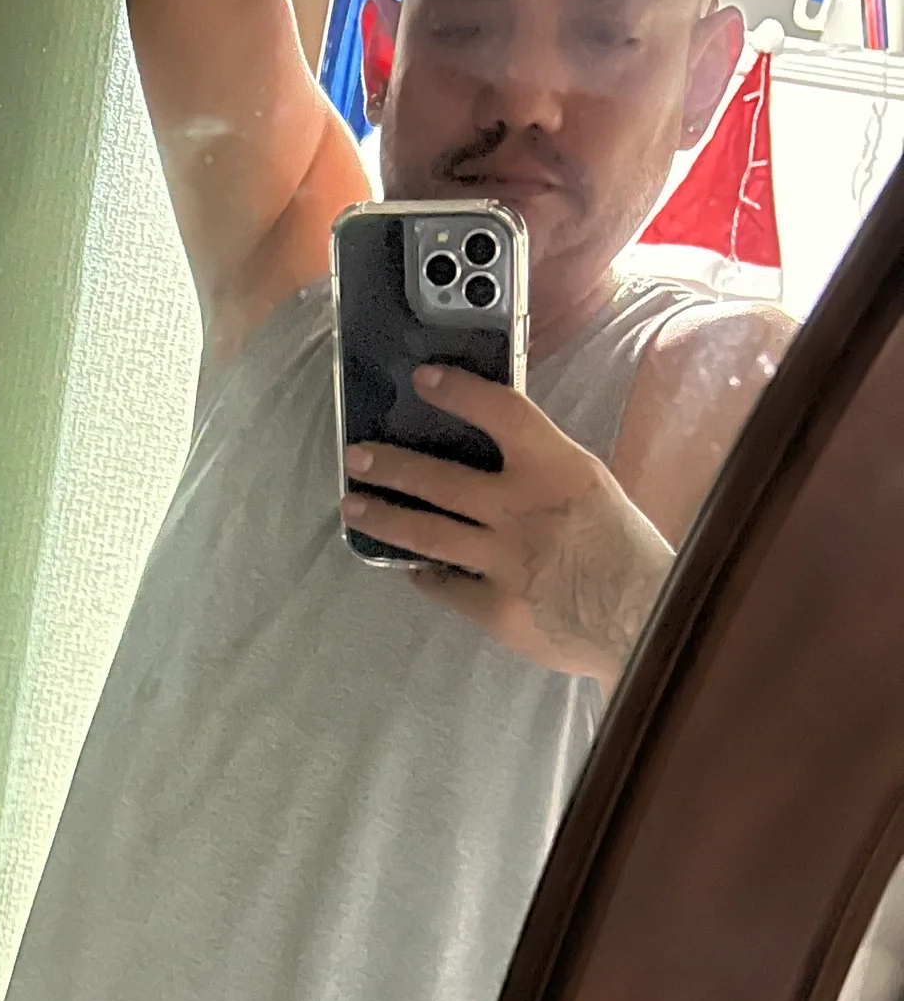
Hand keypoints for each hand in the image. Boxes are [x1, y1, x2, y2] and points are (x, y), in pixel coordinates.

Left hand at [341, 365, 673, 686]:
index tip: (424, 380)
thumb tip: (498, 454)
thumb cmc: (627, 553)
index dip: (459, 392)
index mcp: (559, 470)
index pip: (502, 414)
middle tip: (357, 457)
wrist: (645, 620)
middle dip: (391, 465)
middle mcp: (523, 510)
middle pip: (440, 479)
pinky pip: (446, 586)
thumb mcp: (593, 491)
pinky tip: (412, 568)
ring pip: (426, 533)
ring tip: (355, 507)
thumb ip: (546, 473)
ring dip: (385, 517)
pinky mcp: (495, 608)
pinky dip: (426, 575)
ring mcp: (505, 561)